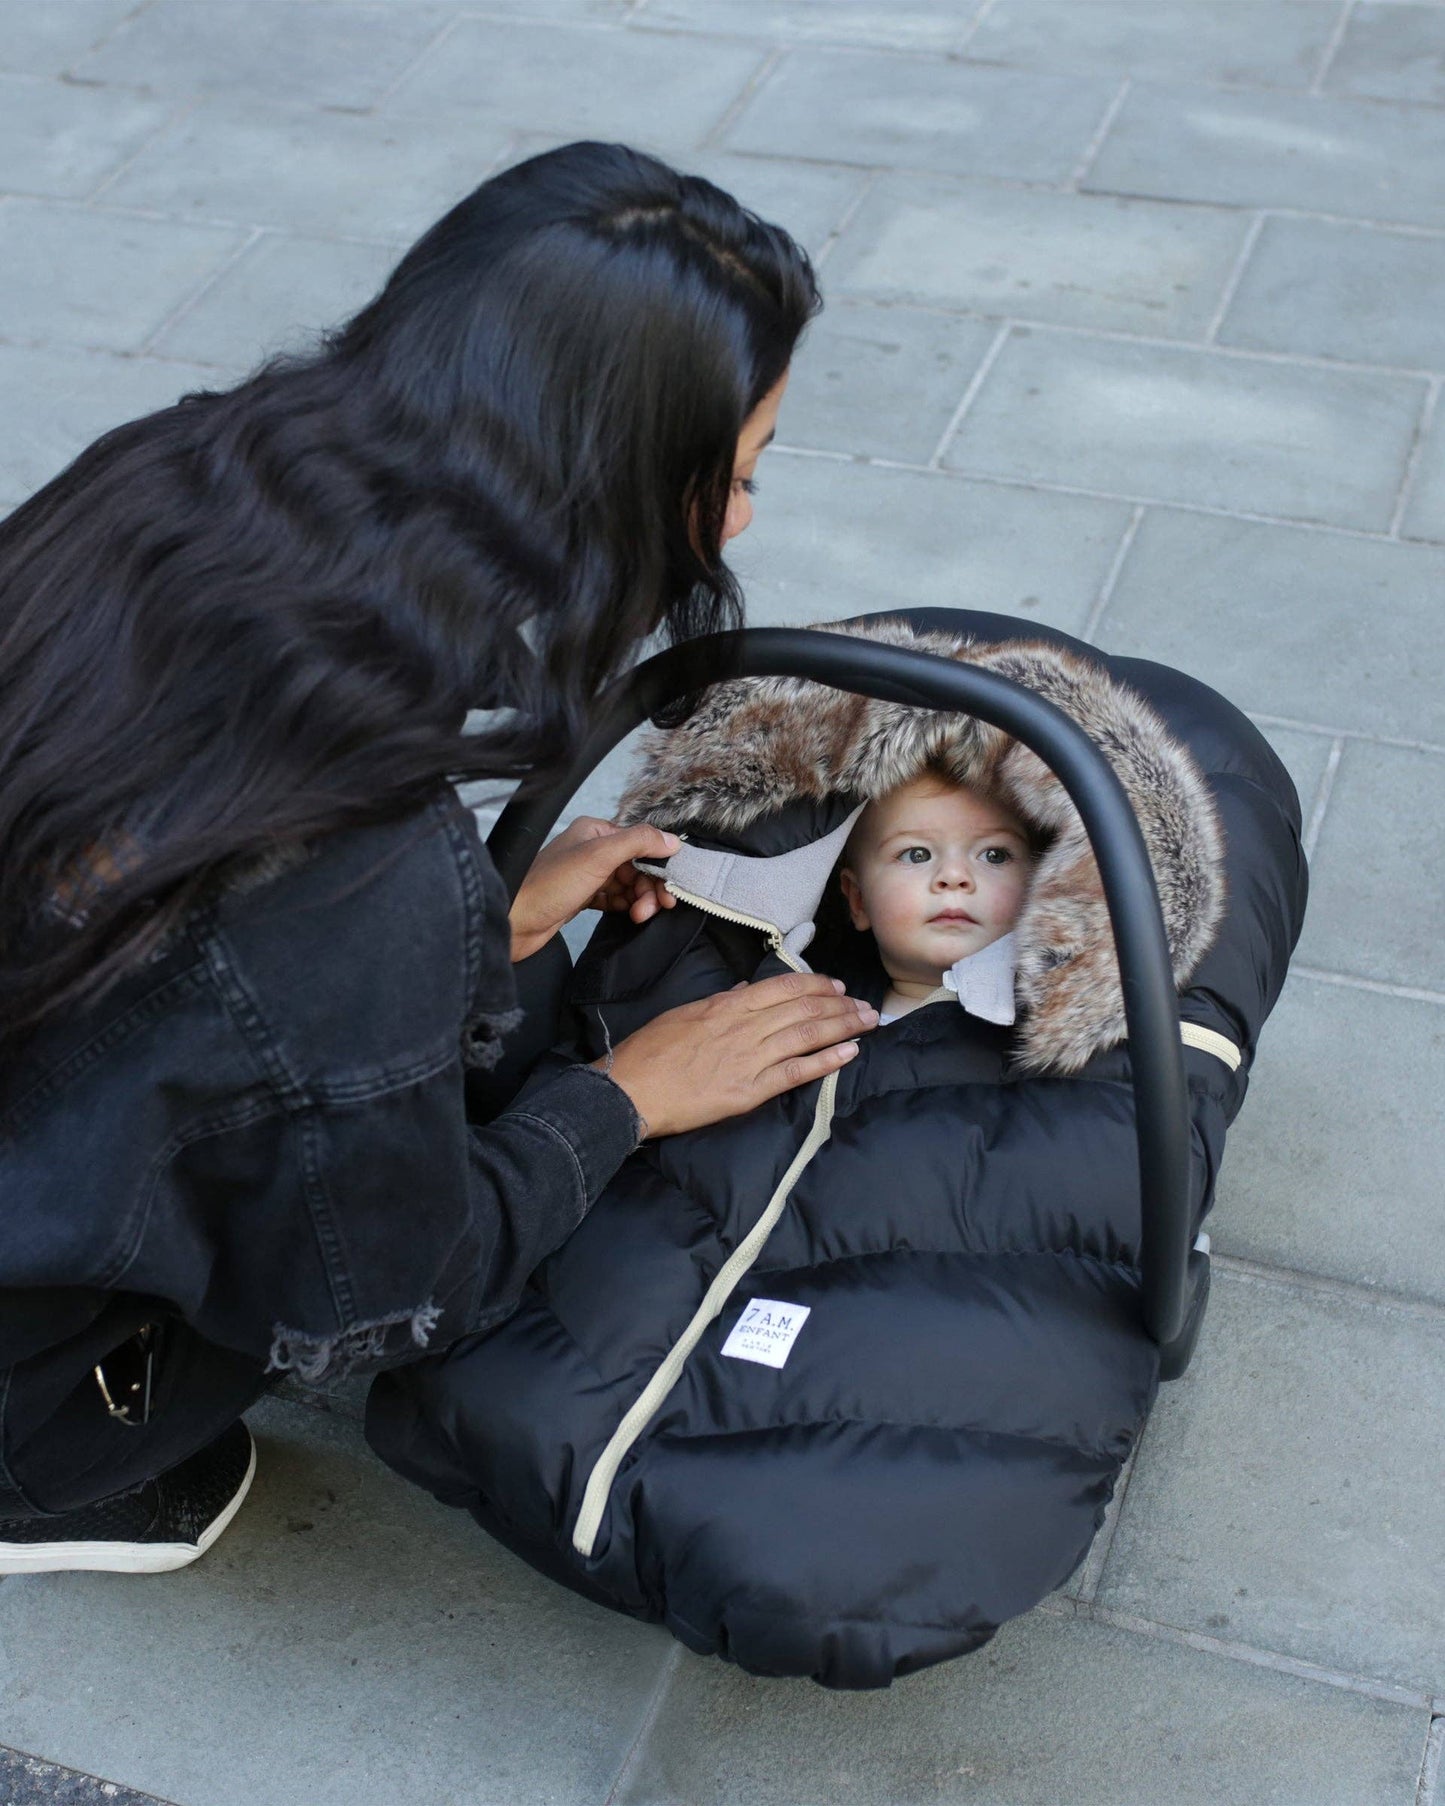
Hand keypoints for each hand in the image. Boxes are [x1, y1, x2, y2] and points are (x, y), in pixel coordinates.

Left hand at [509, 816, 680, 962]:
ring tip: (640, 915)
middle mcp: (591, 850)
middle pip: (637, 866)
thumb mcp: (598, 857)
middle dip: (650, 887)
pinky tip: (630, 915)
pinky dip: (626, 906)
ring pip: (628, 885)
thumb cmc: (548, 885)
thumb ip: (637, 843)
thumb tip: (671, 840)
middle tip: (657, 906)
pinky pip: (615, 899)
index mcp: (595, 831)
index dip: (658, 864)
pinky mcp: (583, 898)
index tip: (670, 886)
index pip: (640, 843)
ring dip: (640, 899)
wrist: (515, 921)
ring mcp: (587, 875)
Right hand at [598, 972, 878, 1138]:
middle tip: (865, 1005)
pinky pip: (797, 1072)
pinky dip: (826, 1060)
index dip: (816, 984)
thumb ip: (720, 1002)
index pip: (783, 987)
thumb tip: (745, 990)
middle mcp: (744, 1027)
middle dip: (840, 1004)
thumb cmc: (649, 1051)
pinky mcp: (749, 1091)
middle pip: (803, 1008)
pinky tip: (849, 1053)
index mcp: (727, 1005)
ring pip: (807, 1035)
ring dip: (843, 1026)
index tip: (837, 986)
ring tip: (868, 1023)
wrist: (630, 1090)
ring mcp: (749, 1059)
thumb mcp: (683, 1013)